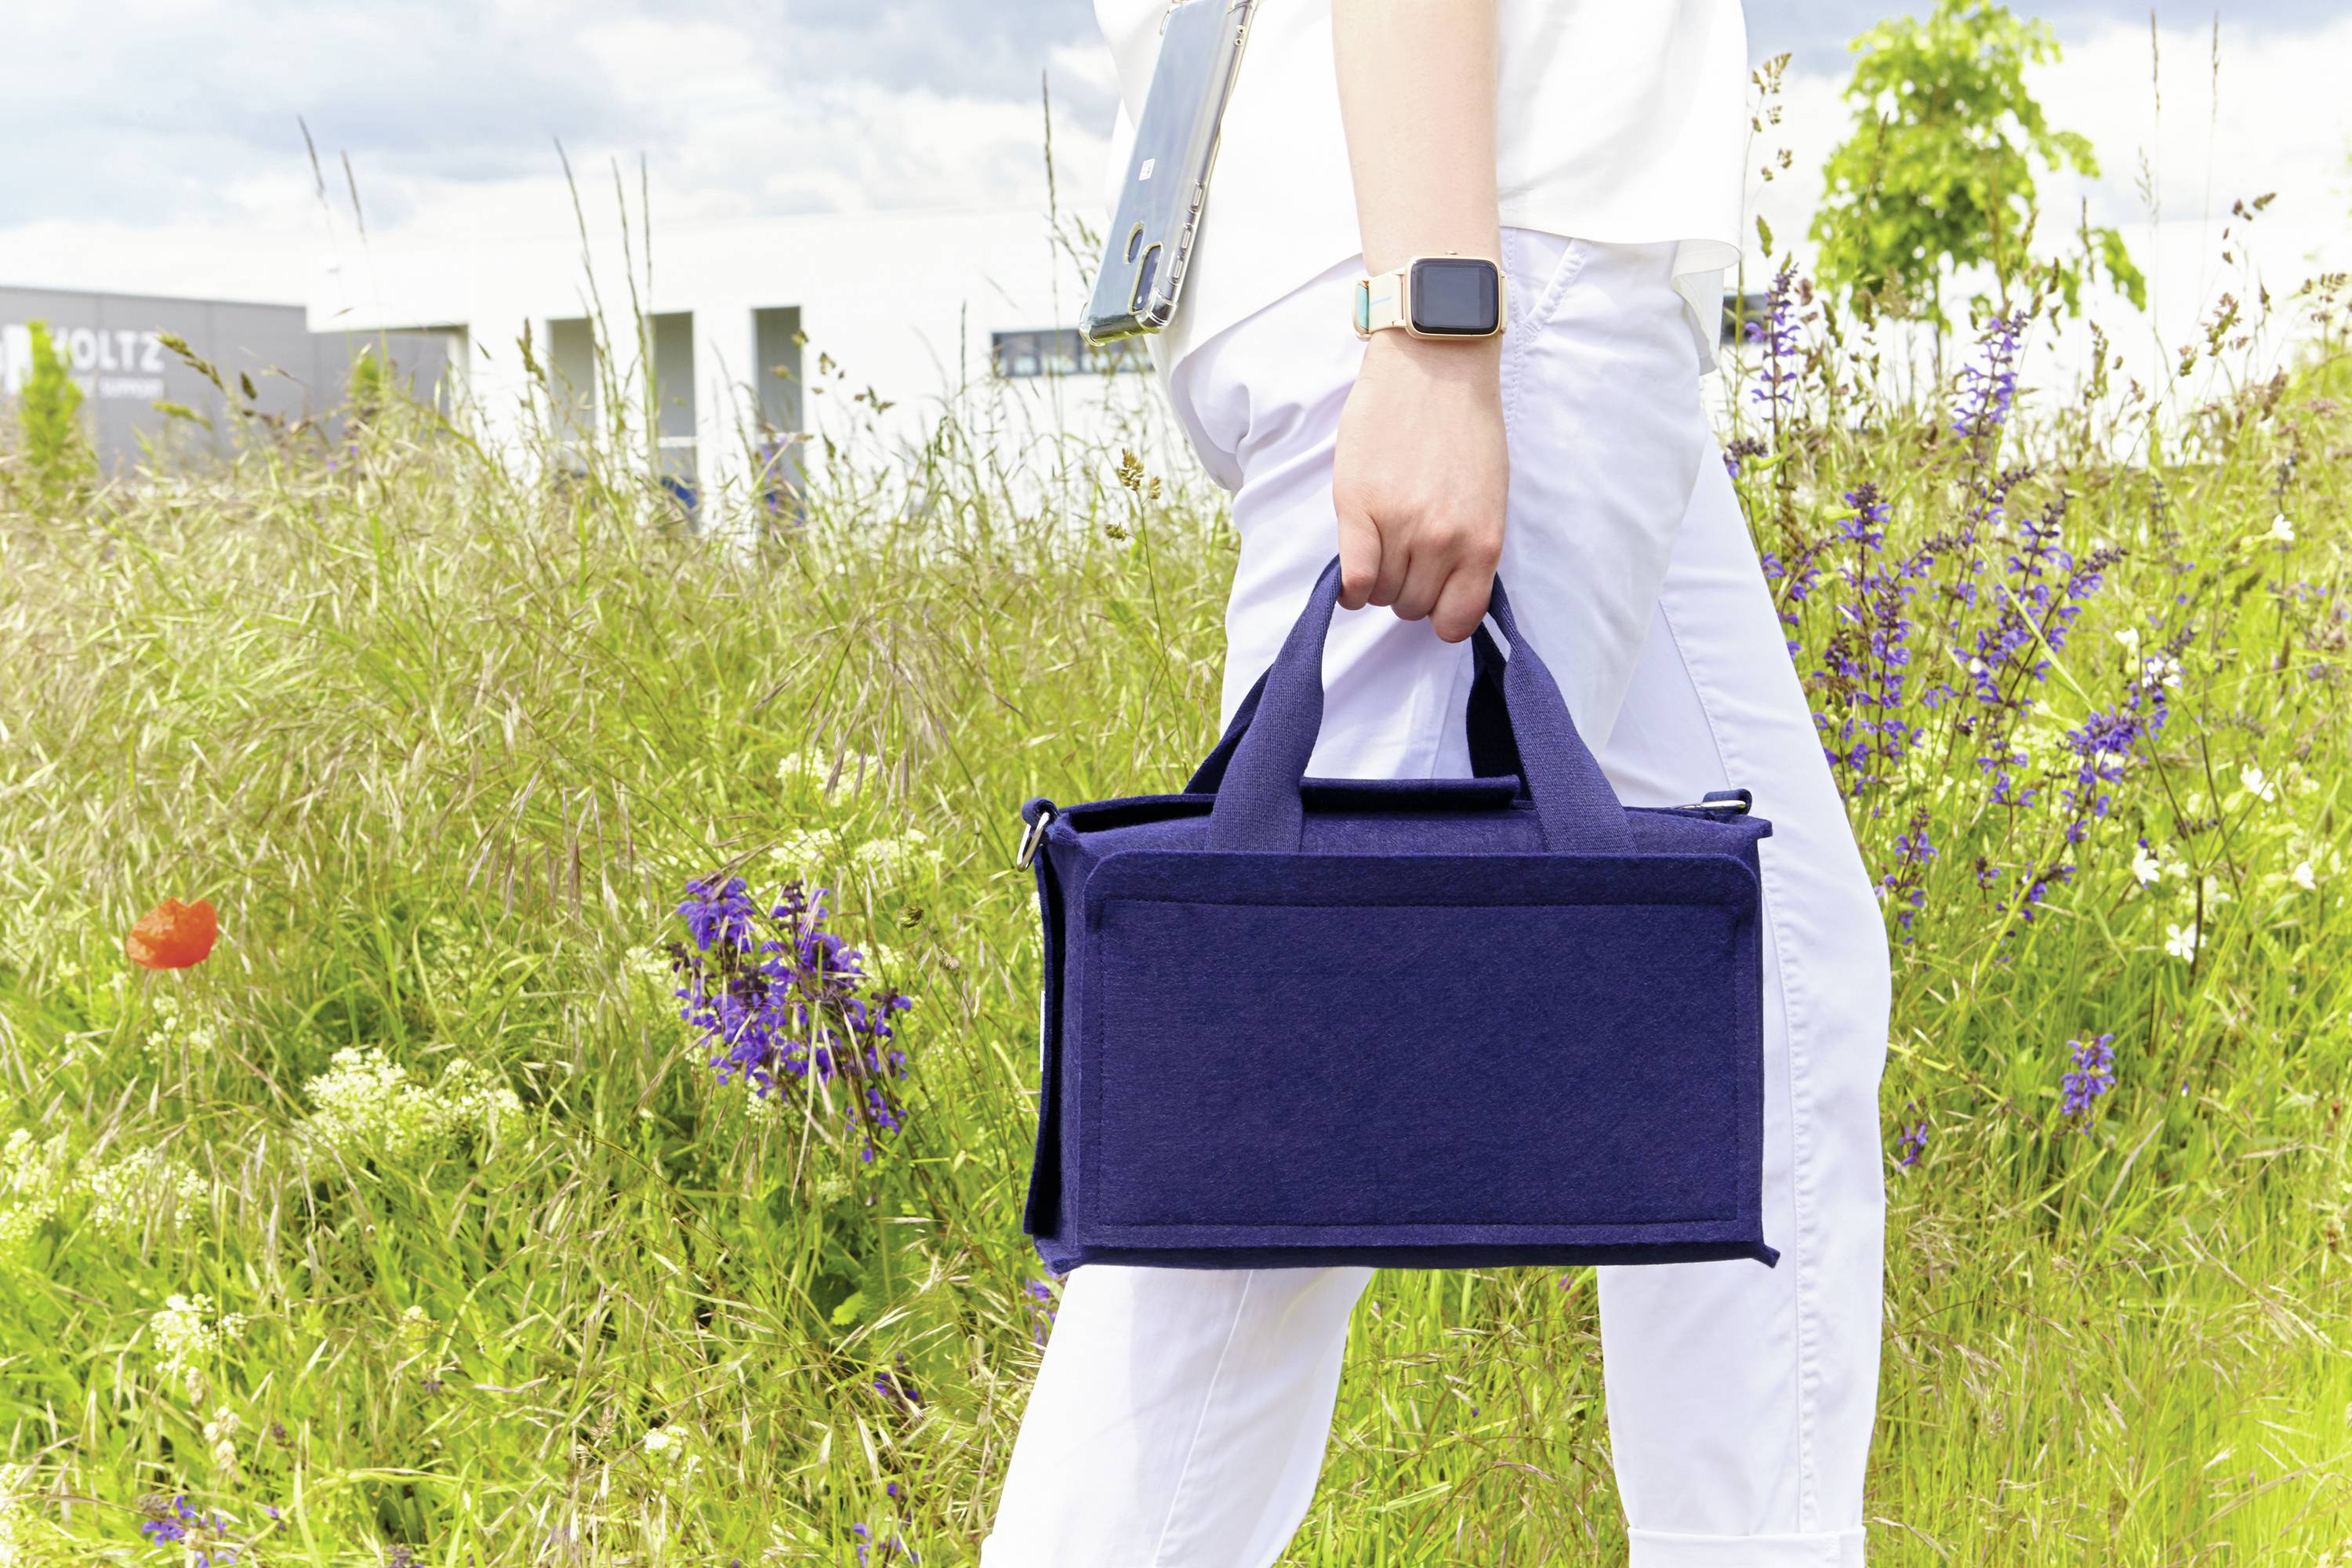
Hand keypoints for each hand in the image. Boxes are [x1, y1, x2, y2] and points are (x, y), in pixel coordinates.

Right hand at [1332, 330, 1507, 643]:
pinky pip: (1354, 579)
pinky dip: (1349, 588)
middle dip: (1408, 590)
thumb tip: (1445, 586)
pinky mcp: (1358, 508)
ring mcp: (1400, 525)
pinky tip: (1350, 578)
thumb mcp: (1488, 495)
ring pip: (1382, 595)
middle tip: (1404, 557)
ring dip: (1378, 582)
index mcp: (1483, 540)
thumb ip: (1468, 545)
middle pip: (1414, 607)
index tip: (1433, 598)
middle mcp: (1444, 540)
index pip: (1458, 620)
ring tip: (1380, 549)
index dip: (1441, 615)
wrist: (1433, 365)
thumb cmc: (1465, 424)